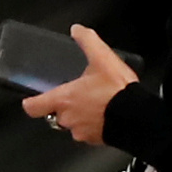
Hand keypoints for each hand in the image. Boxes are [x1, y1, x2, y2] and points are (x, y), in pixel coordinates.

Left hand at [23, 26, 137, 150]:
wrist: (138, 116)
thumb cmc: (117, 91)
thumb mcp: (102, 59)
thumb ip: (88, 42)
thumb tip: (78, 31)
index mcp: (63, 100)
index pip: (33, 107)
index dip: (32, 102)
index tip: (34, 99)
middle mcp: (68, 118)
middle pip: (55, 115)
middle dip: (64, 106)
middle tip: (77, 96)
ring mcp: (82, 132)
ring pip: (73, 125)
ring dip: (80, 116)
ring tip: (95, 103)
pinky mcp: (96, 140)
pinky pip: (89, 133)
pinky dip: (95, 125)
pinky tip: (106, 114)